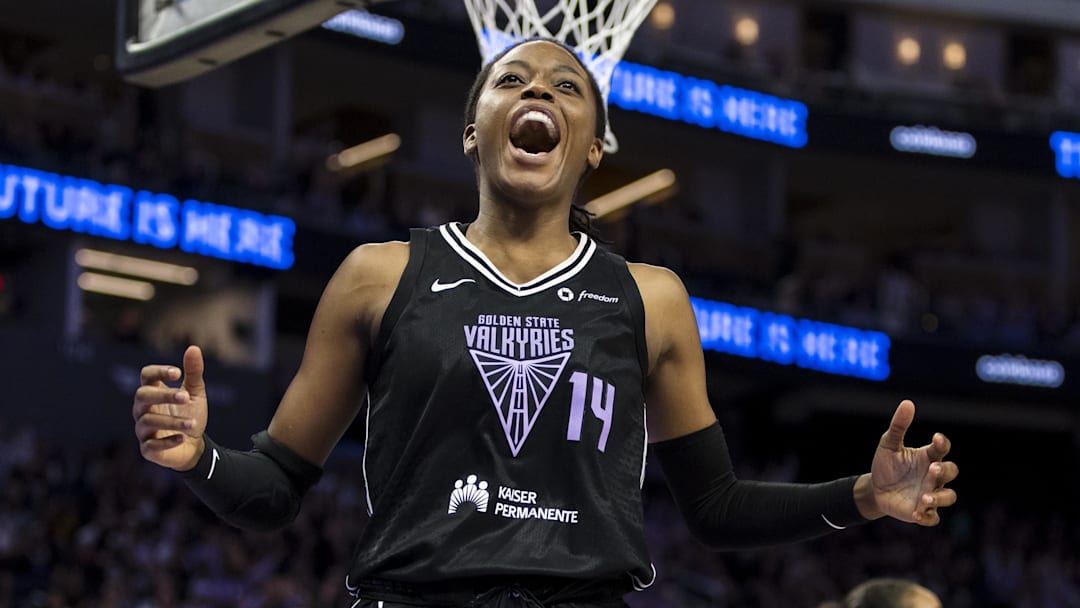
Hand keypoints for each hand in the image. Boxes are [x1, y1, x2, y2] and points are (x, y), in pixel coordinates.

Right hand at [133, 345, 208, 470]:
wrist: (195, 445)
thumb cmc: (190, 414)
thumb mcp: (195, 393)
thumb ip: (193, 372)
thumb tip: (193, 348)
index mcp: (153, 392)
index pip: (146, 376)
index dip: (159, 371)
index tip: (177, 373)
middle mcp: (143, 409)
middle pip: (142, 396)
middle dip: (164, 395)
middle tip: (185, 397)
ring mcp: (143, 429)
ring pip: (148, 420)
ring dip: (172, 421)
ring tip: (192, 423)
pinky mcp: (148, 448)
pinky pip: (151, 445)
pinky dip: (167, 441)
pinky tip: (182, 438)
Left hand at [867, 399, 958, 525]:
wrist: (876, 489)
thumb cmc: (886, 465)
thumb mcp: (888, 444)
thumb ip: (899, 426)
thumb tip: (907, 403)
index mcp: (927, 457)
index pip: (942, 449)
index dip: (942, 444)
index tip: (936, 438)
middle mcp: (933, 476)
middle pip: (951, 472)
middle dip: (944, 471)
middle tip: (931, 469)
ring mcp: (930, 494)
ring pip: (948, 496)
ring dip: (939, 497)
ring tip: (924, 498)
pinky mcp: (922, 511)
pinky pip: (933, 518)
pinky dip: (927, 517)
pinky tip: (916, 514)